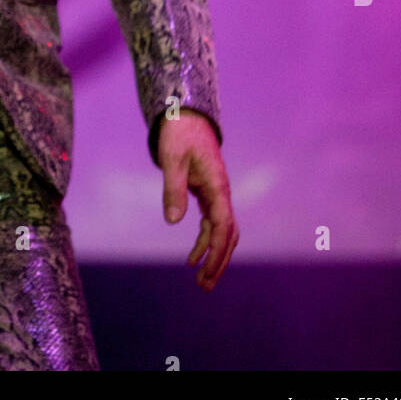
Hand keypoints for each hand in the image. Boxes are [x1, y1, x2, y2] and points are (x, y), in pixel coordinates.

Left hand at [158, 109, 238, 290]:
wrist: (184, 114)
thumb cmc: (178, 133)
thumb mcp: (171, 159)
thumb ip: (173, 189)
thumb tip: (173, 221)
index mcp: (217, 185)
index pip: (222, 225)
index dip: (215, 250)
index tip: (204, 270)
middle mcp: (221, 191)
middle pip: (228, 233)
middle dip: (219, 260)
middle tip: (204, 285)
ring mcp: (216, 192)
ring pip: (222, 230)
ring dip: (214, 254)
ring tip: (200, 278)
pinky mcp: (208, 191)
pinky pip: (213, 222)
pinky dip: (206, 240)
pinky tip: (195, 255)